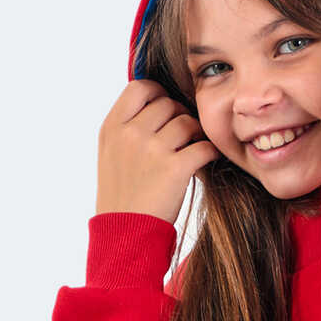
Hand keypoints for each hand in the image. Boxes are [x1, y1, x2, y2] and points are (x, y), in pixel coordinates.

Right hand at [95, 79, 221, 220]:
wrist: (125, 233)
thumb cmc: (123, 195)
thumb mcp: (111, 154)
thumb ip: (127, 126)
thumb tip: (158, 101)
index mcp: (112, 127)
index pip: (140, 87)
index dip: (158, 93)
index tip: (165, 110)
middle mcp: (130, 134)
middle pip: (168, 104)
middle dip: (179, 116)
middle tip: (182, 136)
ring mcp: (152, 150)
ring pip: (187, 122)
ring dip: (195, 134)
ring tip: (192, 148)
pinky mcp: (175, 168)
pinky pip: (204, 146)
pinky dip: (210, 151)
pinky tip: (207, 159)